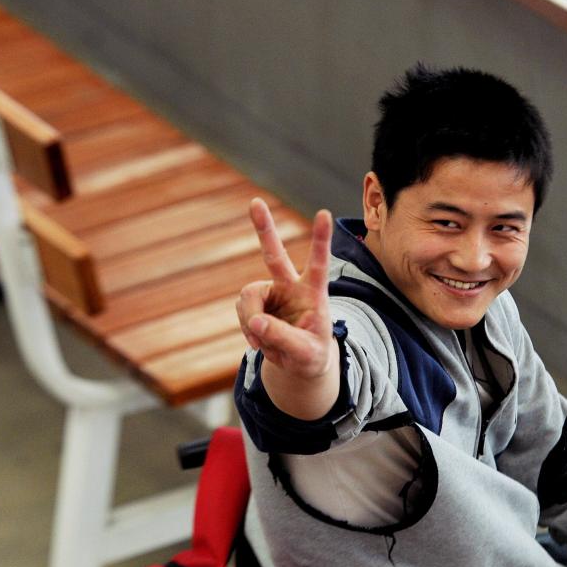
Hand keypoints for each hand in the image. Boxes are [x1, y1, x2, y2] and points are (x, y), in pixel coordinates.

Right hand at [237, 198, 334, 379]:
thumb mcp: (305, 353)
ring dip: (249, 320)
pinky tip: (259, 340)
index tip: (324, 213)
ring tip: (262, 341)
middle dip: (264, 229)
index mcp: (313, 293)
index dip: (320, 239)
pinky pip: (242, 312)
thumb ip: (282, 337)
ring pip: (248, 296)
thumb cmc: (311, 355)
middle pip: (275, 255)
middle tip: (255, 202)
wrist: (299, 363)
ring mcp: (271, 294)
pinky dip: (247, 329)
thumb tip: (256, 322)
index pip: (319, 263)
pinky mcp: (256, 304)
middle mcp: (291, 287)